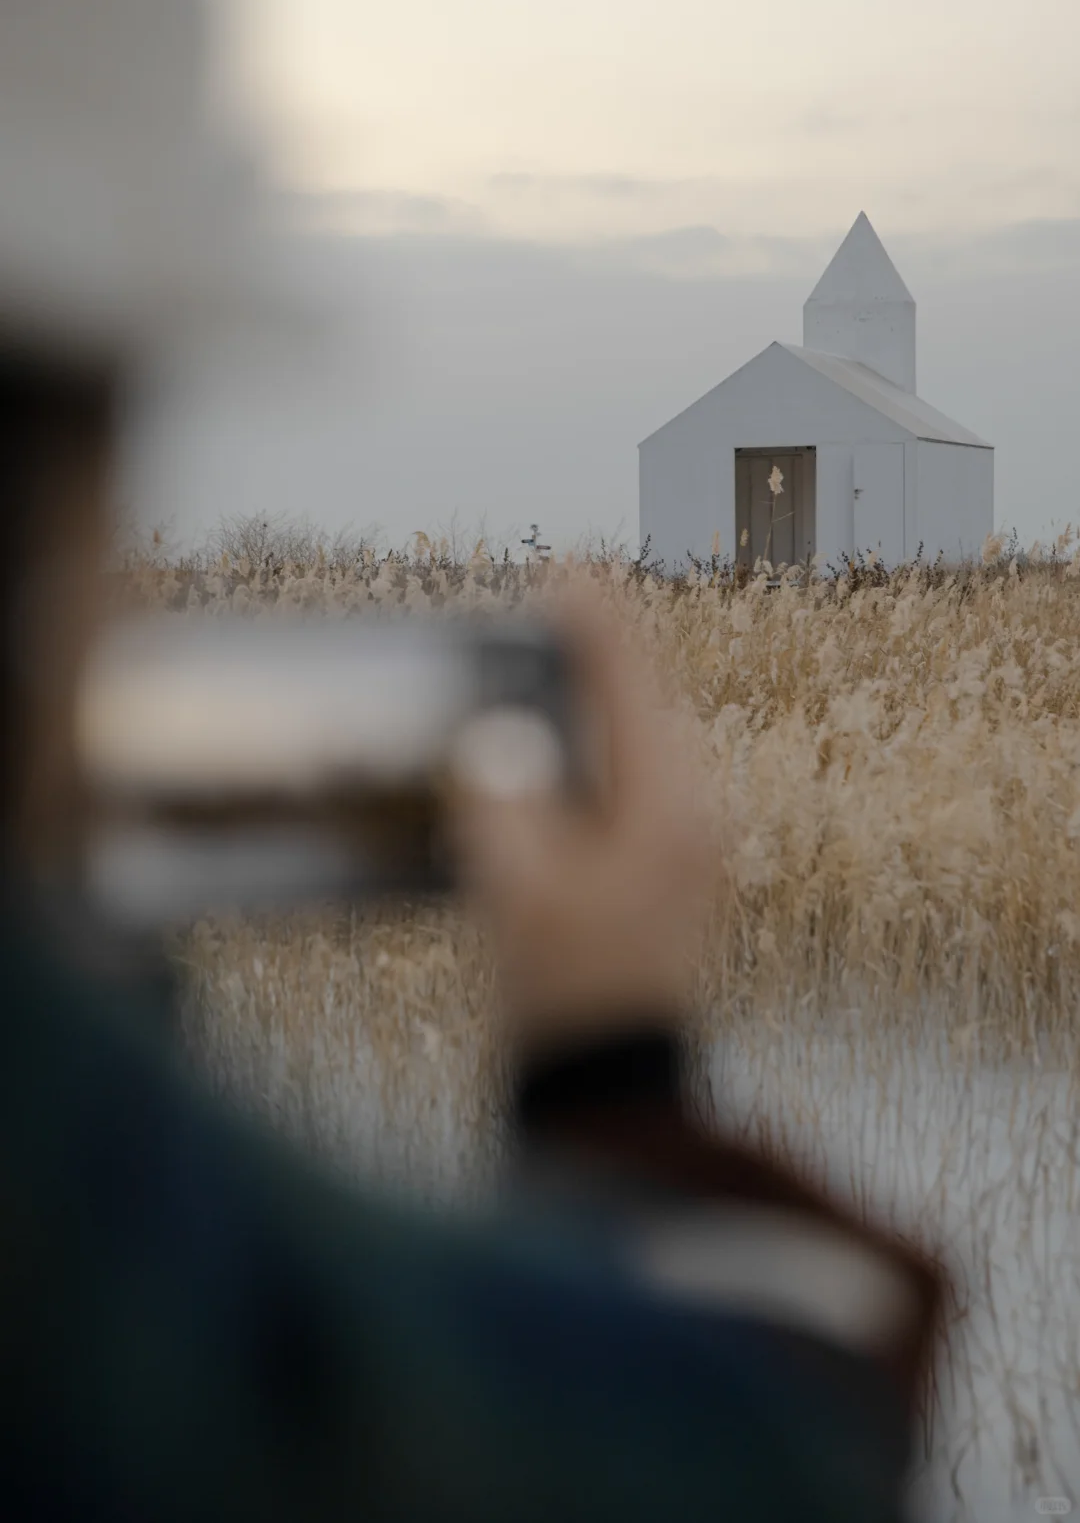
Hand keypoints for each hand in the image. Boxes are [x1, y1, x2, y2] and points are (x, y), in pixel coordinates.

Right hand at [451, 580, 711, 1051]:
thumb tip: (493, 740)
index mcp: (667, 804)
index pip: (630, 683)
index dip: (593, 623)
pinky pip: (638, 786)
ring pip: (643, 745)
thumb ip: (501, 798)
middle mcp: (695, 813)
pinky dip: (597, 758)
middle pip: (645, 705)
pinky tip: (554, 763)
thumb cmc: (565, 990)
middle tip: (546, 619)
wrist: (613, 1087)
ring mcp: (692, 846)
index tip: (562, 576)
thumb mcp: (515, 890)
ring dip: (595, 709)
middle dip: (596, 658)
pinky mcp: (675, 874)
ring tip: (543, 678)